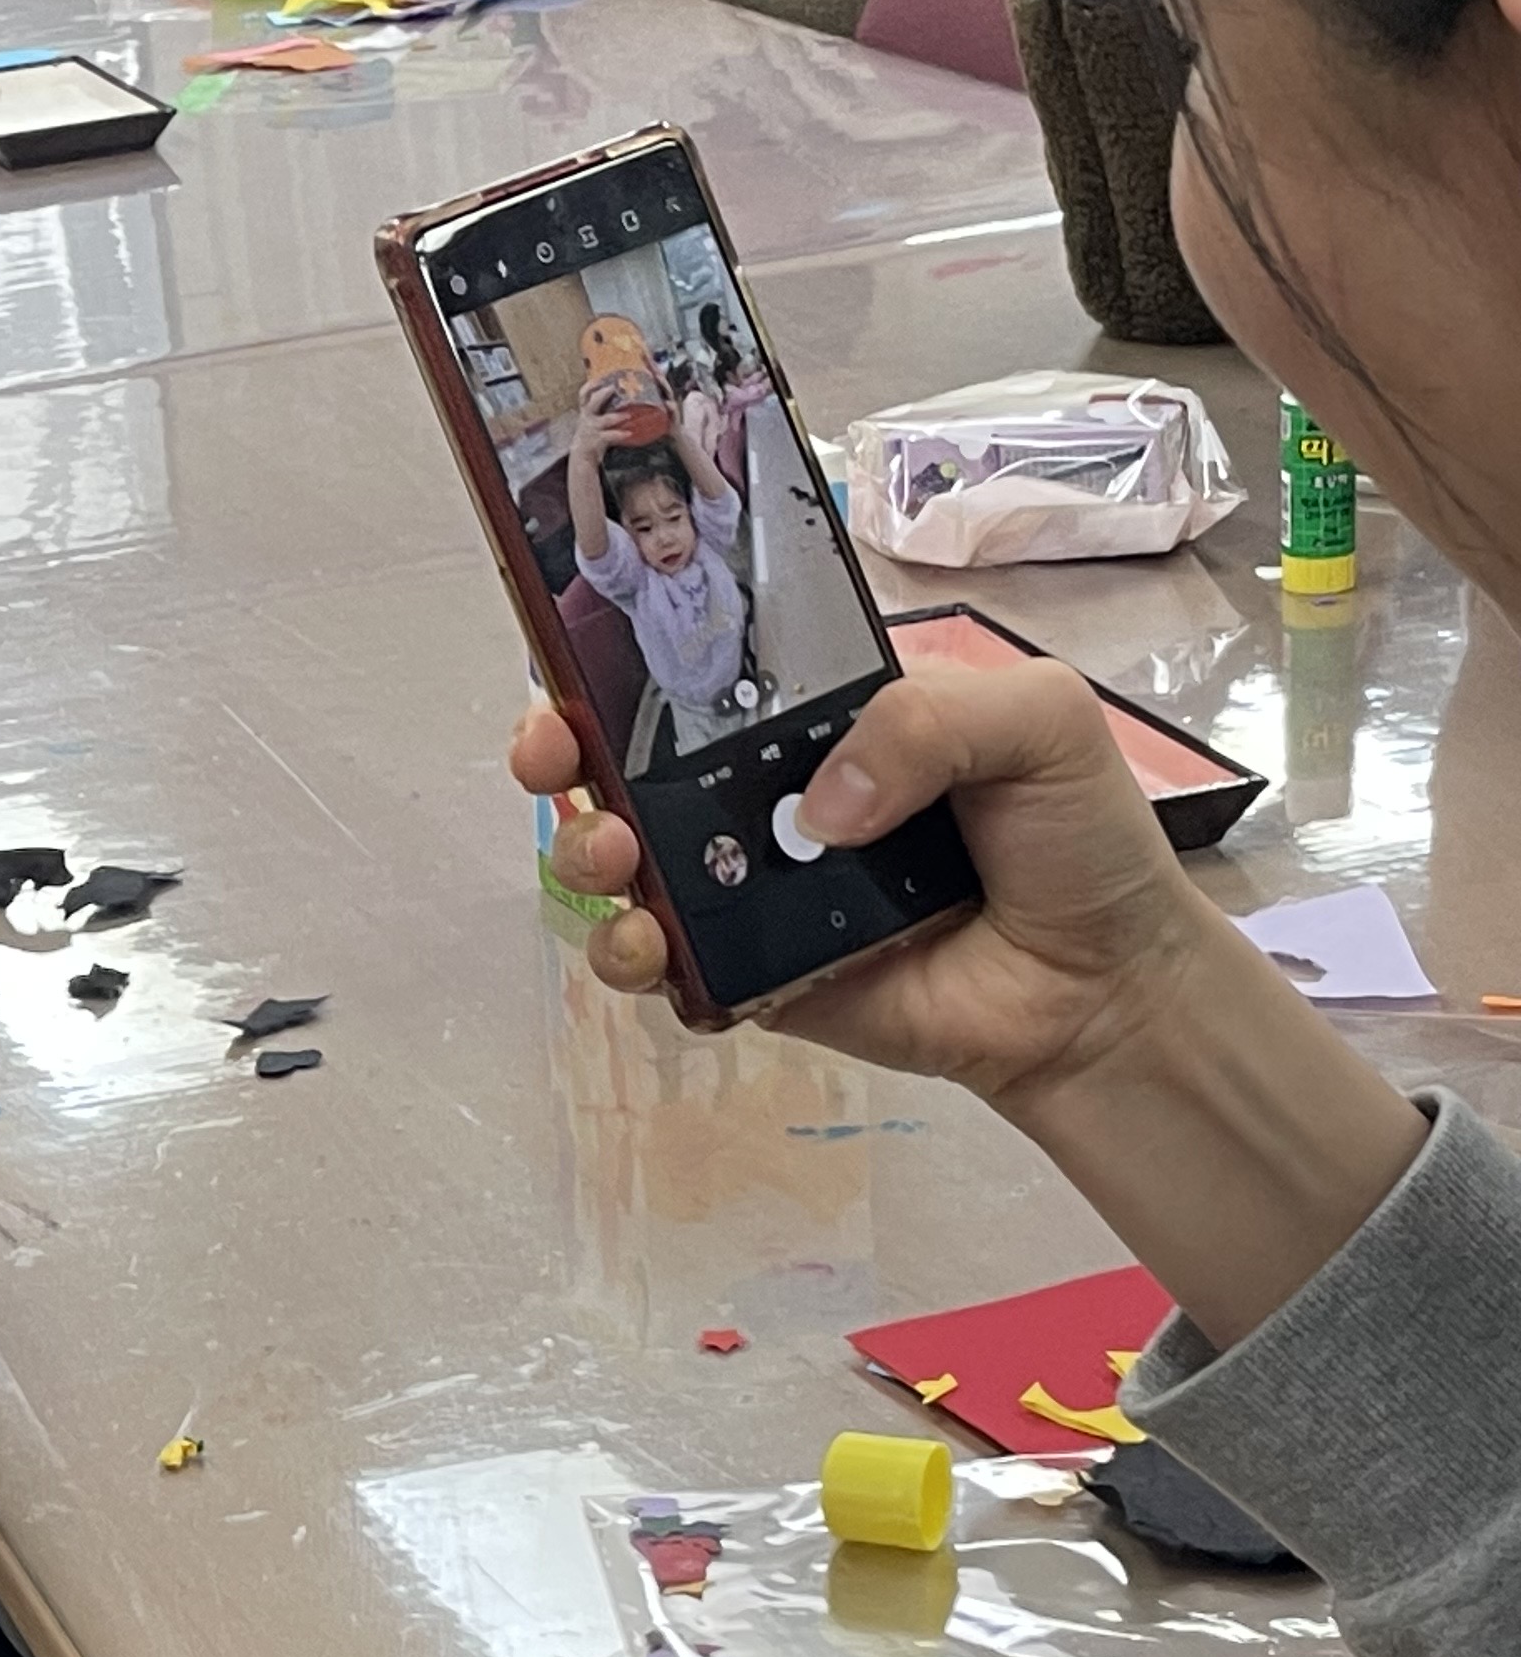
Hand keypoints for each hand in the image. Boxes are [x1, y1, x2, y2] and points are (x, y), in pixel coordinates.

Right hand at [514, 661, 1226, 1101]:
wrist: (1102, 987)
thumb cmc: (1076, 838)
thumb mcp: (1034, 720)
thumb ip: (926, 722)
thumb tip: (817, 808)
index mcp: (819, 722)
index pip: (703, 678)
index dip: (621, 669)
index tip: (575, 673)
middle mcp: (767, 799)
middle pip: (628, 769)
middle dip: (563, 759)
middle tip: (554, 766)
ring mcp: (752, 890)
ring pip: (629, 867)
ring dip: (591, 858)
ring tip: (617, 863)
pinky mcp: (751, 975)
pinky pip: (668, 967)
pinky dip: (637, 958)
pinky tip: (653, 948)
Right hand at [569, 373, 628, 462]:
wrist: (582, 454)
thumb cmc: (592, 431)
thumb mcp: (593, 417)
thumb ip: (604, 406)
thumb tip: (625, 392)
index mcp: (586, 410)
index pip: (584, 394)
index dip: (591, 385)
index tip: (601, 377)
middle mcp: (587, 418)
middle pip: (592, 403)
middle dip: (601, 395)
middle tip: (612, 388)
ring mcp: (591, 429)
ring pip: (603, 420)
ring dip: (616, 417)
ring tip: (628, 415)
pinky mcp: (596, 440)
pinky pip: (609, 436)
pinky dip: (619, 434)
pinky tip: (629, 433)